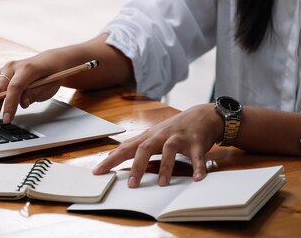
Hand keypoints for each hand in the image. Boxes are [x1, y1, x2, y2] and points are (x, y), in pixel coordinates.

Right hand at [0, 52, 65, 129]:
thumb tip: (21, 102)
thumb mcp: (49, 86)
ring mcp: (3, 71)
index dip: (9, 104)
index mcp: (26, 69)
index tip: (7, 120)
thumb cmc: (50, 75)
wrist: (50, 62)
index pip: (14, 87)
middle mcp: (11, 68)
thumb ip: (34, 94)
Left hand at [93, 104, 223, 186]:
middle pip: (145, 148)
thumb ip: (135, 145)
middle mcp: (161, 135)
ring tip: (163, 183)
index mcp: (149, 136)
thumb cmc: (174, 128)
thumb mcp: (152, 134)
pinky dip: (198, 167)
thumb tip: (113, 153)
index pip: (126, 148)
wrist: (203, 115)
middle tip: (132, 184)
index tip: (98, 172)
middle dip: (137, 166)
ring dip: (166, 166)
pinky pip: (197, 156)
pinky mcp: (196, 142)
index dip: (111, 160)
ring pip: (169, 150)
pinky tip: (197, 178)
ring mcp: (179, 138)